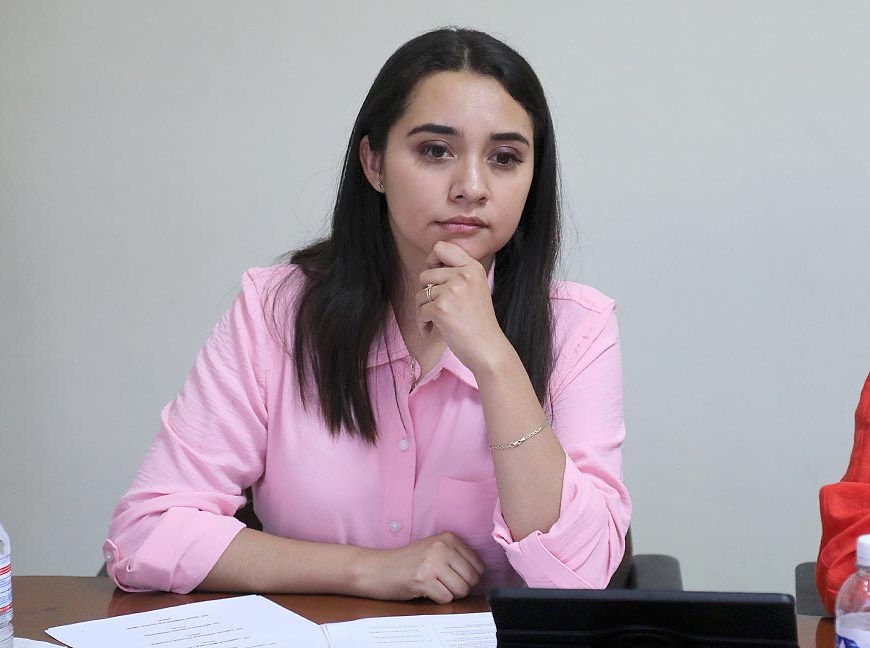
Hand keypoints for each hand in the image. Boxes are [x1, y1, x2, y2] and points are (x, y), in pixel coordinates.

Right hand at [356, 531, 484, 602]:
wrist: (378, 568)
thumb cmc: (407, 562)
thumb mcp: (434, 549)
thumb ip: (456, 556)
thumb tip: (482, 575)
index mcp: (448, 538)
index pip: (478, 565)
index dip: (469, 577)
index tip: (453, 576)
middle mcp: (442, 547)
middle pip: (472, 579)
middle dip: (460, 587)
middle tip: (442, 583)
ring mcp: (432, 563)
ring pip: (462, 590)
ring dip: (449, 593)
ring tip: (433, 585)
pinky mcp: (423, 579)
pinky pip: (446, 598)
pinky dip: (438, 599)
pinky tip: (425, 590)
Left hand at [417, 241, 512, 374]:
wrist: (488, 349)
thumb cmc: (479, 323)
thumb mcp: (475, 288)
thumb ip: (458, 274)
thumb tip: (430, 266)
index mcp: (472, 267)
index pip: (441, 247)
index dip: (432, 260)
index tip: (435, 277)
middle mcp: (463, 275)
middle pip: (425, 273)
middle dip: (426, 293)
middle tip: (437, 308)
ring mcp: (452, 291)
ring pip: (420, 293)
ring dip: (423, 309)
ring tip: (437, 321)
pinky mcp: (441, 308)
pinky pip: (420, 311)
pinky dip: (423, 324)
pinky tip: (433, 331)